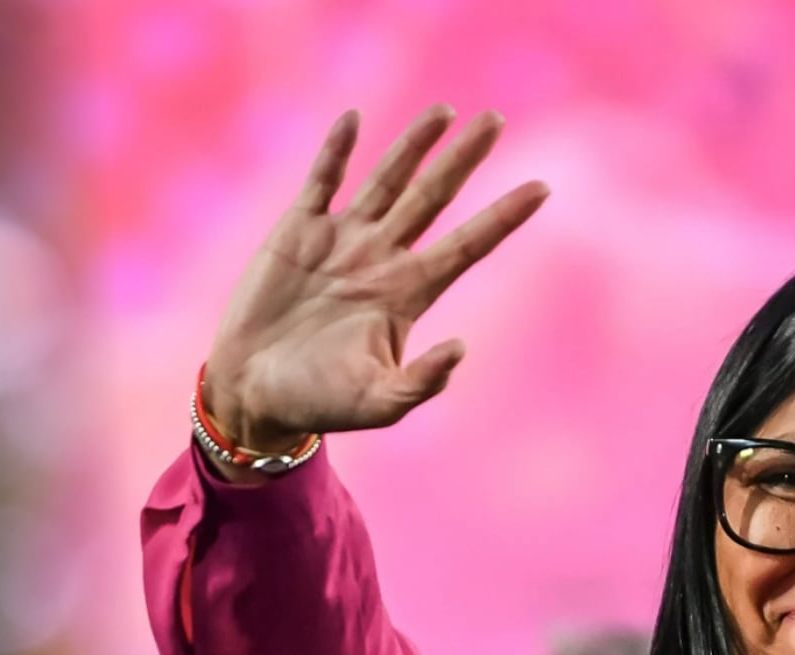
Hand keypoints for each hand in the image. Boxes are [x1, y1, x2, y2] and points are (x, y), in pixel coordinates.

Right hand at [203, 105, 547, 452]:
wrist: (252, 393)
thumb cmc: (317, 404)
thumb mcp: (377, 403)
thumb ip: (421, 382)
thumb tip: (461, 350)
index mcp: (407, 294)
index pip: (467, 245)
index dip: (503, 217)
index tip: (542, 188)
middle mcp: (381, 259)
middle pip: (433, 198)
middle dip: (462, 160)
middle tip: (494, 120)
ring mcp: (341, 241)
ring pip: (386, 180)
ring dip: (411, 145)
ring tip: (442, 111)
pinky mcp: (297, 231)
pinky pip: (322, 180)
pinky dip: (336, 150)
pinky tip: (353, 120)